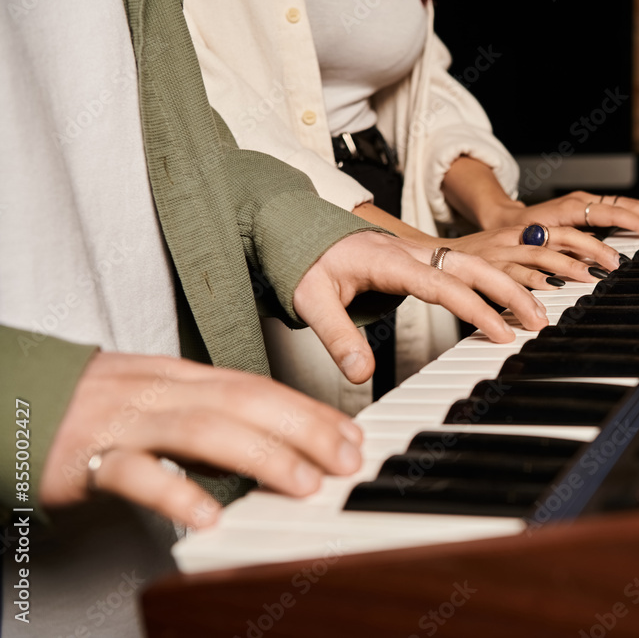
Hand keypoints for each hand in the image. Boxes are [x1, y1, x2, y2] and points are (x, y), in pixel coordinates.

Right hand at [41, 352, 363, 527]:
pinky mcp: (87, 455)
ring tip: (301, 484)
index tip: (350, 435)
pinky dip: (175, 491)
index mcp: (182, 377)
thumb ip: (215, 418)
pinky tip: (207, 515)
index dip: (309, 411)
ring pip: (202, 429)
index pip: (259, 387)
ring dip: (260, 456)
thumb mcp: (163, 400)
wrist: (16, 398)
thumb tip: (279, 445)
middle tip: (345, 459)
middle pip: (244, 401)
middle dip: (304, 429)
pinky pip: (135, 471)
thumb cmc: (98, 405)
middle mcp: (161, 390)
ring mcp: (126, 420)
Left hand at [293, 231, 548, 383]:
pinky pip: (466, 268)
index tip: (499, 332)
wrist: (303, 231)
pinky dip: (494, 282)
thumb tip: (361, 374)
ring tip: (536, 315)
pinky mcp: (424, 259)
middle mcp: (412, 252)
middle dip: (509, 292)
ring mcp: (421, 253)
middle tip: (537, 322)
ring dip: (508, 286)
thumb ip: (337, 338)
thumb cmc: (309, 263)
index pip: (441, 284)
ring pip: (476, 263)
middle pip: (472, 266)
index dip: (474, 308)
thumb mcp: (312, 301)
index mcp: (389, 260)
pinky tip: (511, 302)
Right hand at [445, 225, 621, 288]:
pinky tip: (551, 290)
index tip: (618, 259)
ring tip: (592, 279)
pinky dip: (533, 282)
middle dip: (591, 250)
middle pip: (561, 237)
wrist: (431, 256)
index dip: (595, 243)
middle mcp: (516, 237)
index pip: (568, 232)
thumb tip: (576, 277)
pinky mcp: (485, 266)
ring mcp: (501, 251)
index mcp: (526, 232)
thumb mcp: (513, 253)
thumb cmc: (479, 260)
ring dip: (568, 266)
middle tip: (613, 267)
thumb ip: (541, 262)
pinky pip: (512, 273)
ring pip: (540, 254)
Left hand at [489, 191, 638, 238]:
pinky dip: (637, 213)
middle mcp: (581, 201)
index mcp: (571, 207)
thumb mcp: (539, 244)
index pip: (610, 212)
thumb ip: (564, 252)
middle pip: (623, 204)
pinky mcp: (588, 206)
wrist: (504, 221)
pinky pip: (618, 208)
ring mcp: (586, 201)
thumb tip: (592, 263)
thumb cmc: (518, 233)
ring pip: (624, 204)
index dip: (633, 222)